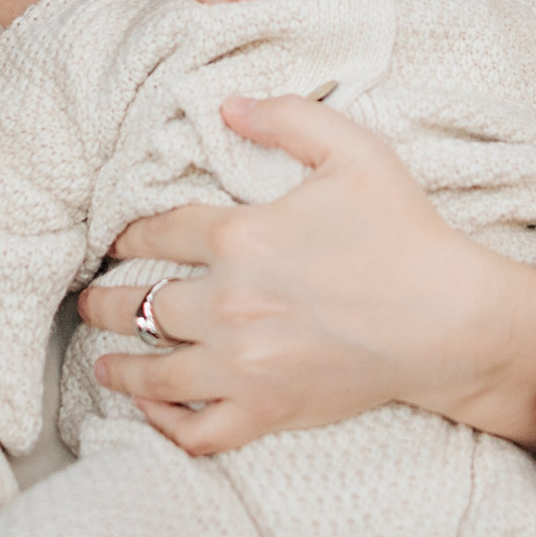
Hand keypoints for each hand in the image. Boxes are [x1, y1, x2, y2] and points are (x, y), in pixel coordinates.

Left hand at [79, 92, 535, 454]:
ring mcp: (244, 364)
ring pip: (156, 374)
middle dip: (106, 302)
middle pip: (141, 304)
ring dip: (119, 366)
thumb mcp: (352, 150)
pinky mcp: (267, 409)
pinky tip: (153, 412)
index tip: (117, 241)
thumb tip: (229, 105)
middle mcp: (228, 304)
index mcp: (241, 237)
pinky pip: (197, 431)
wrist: (446, 318)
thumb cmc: (402, 232)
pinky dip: (166, 426)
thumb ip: (287, 118)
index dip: (128, 235)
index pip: (158, 234)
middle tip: (89, 301)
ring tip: (103, 361)